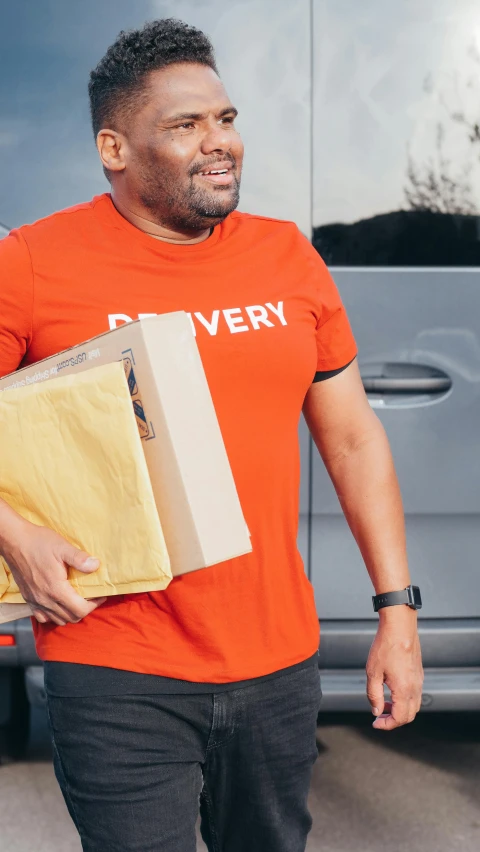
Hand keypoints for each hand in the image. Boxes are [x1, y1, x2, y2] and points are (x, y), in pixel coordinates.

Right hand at [1, 518, 105, 625]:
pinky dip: (54, 615)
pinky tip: (59, 604)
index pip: (80, 610)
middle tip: (92, 597)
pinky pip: (42, 617)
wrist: (14, 541)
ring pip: (57, 619)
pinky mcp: (28, 598)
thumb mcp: (62, 547)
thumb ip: (80, 559)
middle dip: (85, 609)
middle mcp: (45, 599)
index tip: (100, 595)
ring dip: (70, 613)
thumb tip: (96, 566)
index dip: (94, 604)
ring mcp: (35, 601)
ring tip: (77, 600)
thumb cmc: (38, 542)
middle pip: (71, 617)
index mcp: (56, 589)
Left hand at [366, 606, 423, 729]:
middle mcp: (415, 688)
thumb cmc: (385, 646)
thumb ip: (374, 695)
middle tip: (379, 716)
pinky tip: (391, 690)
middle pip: (409, 716)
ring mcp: (419, 680)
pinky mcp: (419, 673)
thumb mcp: (373, 672)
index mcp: (404, 690)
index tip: (375, 723)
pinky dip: (404, 699)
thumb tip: (376, 711)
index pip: (400, 718)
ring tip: (383, 703)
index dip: (387, 725)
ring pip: (414, 706)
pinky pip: (415, 694)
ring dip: (400, 710)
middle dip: (394, 720)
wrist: (400, 626)